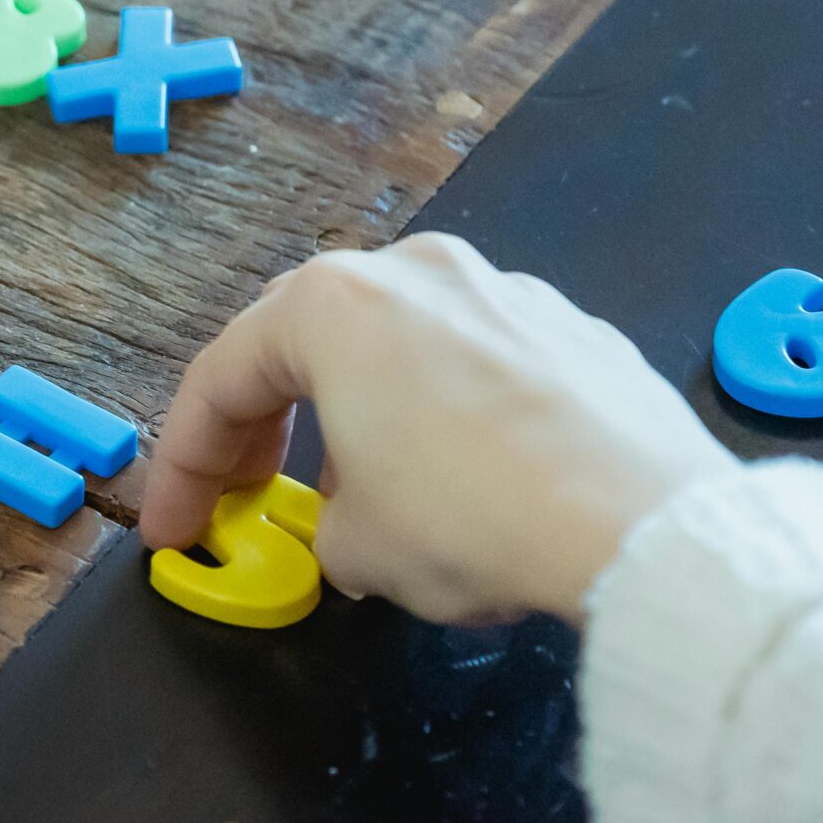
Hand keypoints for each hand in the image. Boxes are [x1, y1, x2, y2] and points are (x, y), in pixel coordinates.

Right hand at [139, 234, 739, 624]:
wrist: (646, 526)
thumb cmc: (472, 519)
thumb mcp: (357, 549)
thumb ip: (327, 525)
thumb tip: (357, 524)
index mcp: (334, 305)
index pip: (223, 380)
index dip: (185, 468)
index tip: (175, 532)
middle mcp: (417, 272)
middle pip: (309, 345)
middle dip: (270, 426)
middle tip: (250, 497)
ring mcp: (509, 291)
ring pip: (404, 352)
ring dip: (366, 420)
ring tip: (371, 498)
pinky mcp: (581, 332)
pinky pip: (485, 374)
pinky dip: (453, 423)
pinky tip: (471, 488)